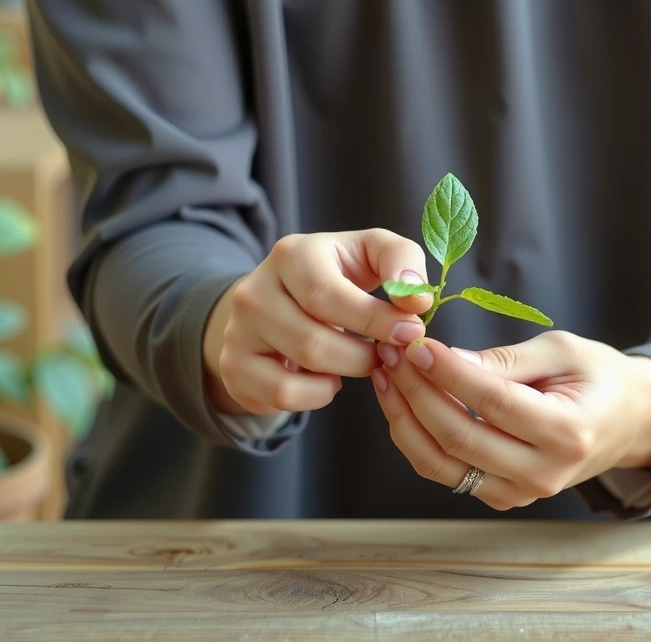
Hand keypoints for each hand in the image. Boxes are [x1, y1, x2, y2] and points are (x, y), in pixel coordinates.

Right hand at [202, 229, 432, 415]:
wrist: (278, 295)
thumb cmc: (338, 274)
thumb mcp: (369, 253)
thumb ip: (402, 261)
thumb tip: (416, 300)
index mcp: (291, 255)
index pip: (328, 295)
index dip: (375, 320)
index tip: (412, 330)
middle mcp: (253, 292)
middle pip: (313, 342)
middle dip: (363, 355)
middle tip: (387, 354)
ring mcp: (238, 332)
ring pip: (297, 373)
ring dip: (345, 373)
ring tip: (361, 360)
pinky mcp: (233, 367)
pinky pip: (281, 397)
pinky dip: (316, 395)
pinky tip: (328, 378)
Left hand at [371, 330, 650, 510]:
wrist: (627, 421)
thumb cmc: (599, 377)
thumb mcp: (562, 350)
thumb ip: (505, 360)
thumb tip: (447, 360)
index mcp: (566, 432)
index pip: (491, 402)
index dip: (447, 372)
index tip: (417, 343)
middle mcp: (543, 473)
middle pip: (459, 436)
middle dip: (416, 391)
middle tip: (392, 352)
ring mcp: (520, 493)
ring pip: (441, 463)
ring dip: (404, 417)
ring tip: (388, 374)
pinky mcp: (501, 496)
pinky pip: (445, 471)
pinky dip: (416, 437)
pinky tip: (403, 400)